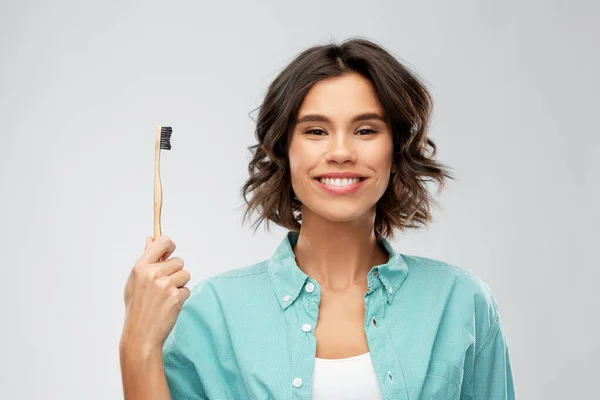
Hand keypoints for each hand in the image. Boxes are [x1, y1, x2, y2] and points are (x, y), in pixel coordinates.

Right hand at [120, 235, 190, 357]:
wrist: (140, 335)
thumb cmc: (136, 308)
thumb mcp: (134, 281)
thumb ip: (146, 260)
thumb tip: (151, 239)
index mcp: (140, 267)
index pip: (162, 242)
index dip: (169, 246)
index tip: (170, 251)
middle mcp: (153, 273)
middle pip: (179, 261)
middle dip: (175, 272)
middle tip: (163, 287)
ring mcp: (165, 285)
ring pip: (185, 275)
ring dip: (179, 285)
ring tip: (165, 297)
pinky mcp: (176, 297)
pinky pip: (187, 290)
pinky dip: (181, 298)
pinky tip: (168, 306)